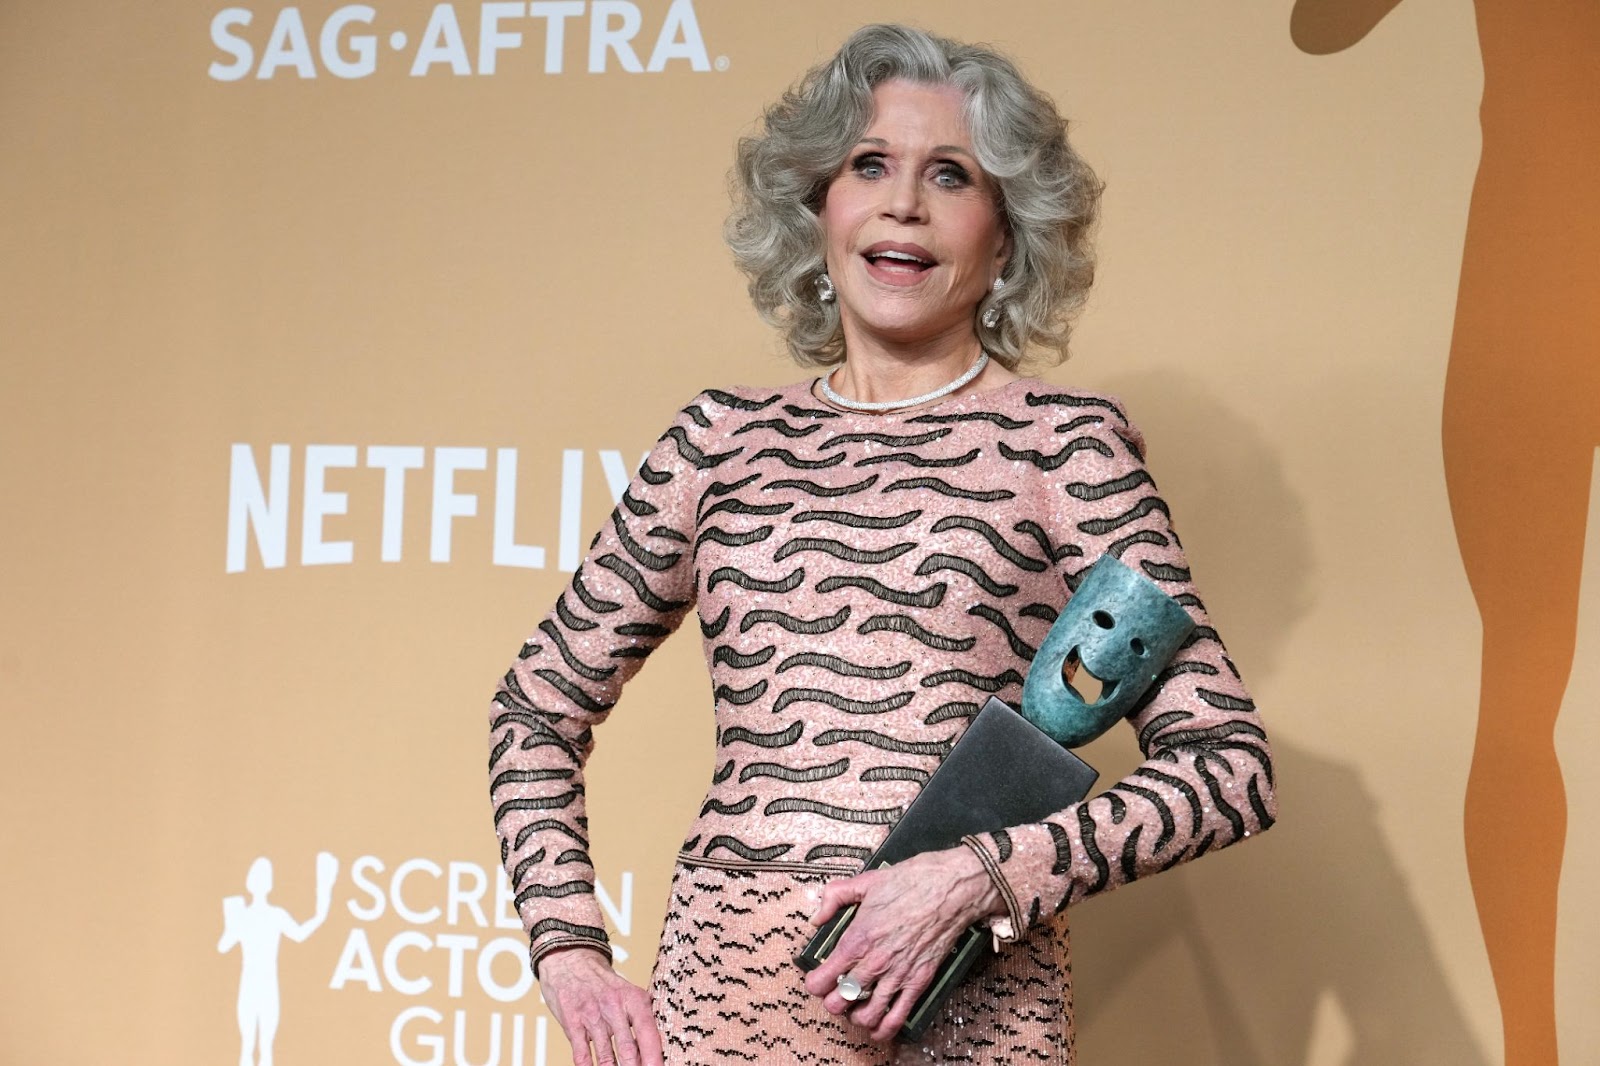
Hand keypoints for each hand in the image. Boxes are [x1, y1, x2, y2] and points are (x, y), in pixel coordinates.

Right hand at [537, 947, 663, 1065]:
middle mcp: (614, 1006)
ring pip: (606, 1055)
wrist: (571, 961)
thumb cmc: (602, 983)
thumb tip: (653, 1049)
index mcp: (633, 999)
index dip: (655, 1057)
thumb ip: (639, 1018)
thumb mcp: (627, 993)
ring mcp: (592, 1015)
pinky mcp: (572, 1022)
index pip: (648, 1032)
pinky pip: (582, 1053)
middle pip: (628, 1049)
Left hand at [801, 847, 1004, 1041]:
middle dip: (832, 1001)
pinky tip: (877, 1027)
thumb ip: (835, 897)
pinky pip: (898, 1017)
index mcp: (857, 938)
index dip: (815, 983)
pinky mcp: (919, 981)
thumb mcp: (865, 881)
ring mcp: (897, 975)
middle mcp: (875, 962)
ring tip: (854, 1009)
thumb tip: (818, 916)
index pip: (822, 979)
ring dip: (855, 1016)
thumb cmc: (913, 882)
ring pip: (866, 1015)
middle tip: (835, 994)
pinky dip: (884, 1028)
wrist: (951, 889)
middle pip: (840, 1002)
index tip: (817, 979)